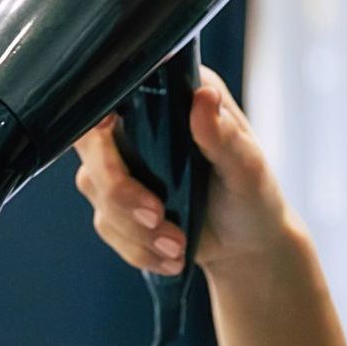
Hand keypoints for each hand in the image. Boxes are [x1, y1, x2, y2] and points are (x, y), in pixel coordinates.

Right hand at [72, 65, 295, 277]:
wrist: (248, 247)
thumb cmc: (253, 197)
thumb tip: (204, 97)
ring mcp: (125, 163)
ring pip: (96, 190)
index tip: (113, 142)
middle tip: (157, 218)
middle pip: (93, 145)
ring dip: (135, 229)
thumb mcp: (248, 166)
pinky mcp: (118, 203)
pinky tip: (170, 255)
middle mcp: (141, 124)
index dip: (103, 116)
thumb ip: (223, 135)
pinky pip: (106, 224)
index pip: (119, 90)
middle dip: (120, 191)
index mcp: (173, 97)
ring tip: (178, 246)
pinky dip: (138, 247)